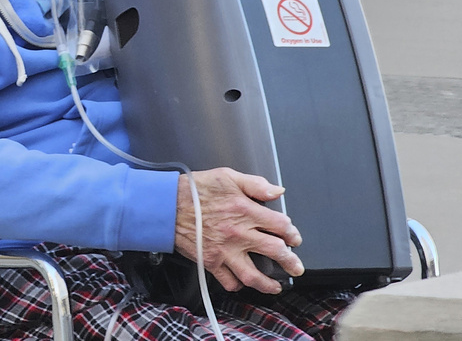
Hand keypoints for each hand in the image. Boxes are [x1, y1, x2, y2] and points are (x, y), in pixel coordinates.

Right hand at [174, 167, 303, 294]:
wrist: (166, 205)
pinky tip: (242, 283)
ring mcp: (225, 251)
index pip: (280, 225)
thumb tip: (277, 191)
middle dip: (290, 261)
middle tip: (295, 266)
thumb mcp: (227, 176)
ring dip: (269, 283)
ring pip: (253, 275)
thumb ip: (255, 184)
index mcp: (245, 211)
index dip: (292, 233)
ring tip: (276, 285)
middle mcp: (238, 234)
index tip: (294, 237)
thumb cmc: (194, 190)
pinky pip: (228, 281)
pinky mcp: (210, 261)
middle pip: (275, 252)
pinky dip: (237, 285)